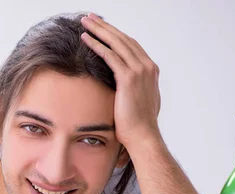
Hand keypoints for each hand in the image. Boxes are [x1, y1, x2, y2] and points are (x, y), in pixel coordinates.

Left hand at [80, 13, 161, 147]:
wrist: (143, 136)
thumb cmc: (137, 124)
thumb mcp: (140, 100)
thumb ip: (135, 89)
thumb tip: (127, 88)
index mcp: (150, 70)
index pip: (131, 45)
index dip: (115, 34)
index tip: (102, 27)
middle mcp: (147, 66)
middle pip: (123, 39)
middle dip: (105, 26)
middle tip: (90, 17)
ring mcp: (139, 71)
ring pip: (116, 43)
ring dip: (99, 30)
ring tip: (85, 22)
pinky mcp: (128, 78)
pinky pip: (110, 56)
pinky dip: (97, 45)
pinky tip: (86, 39)